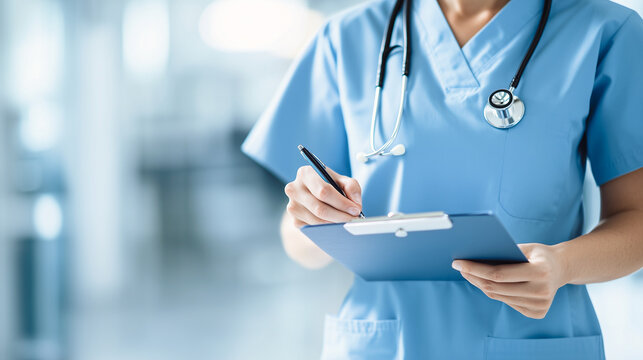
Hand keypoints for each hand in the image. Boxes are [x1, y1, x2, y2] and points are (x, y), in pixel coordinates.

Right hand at [284, 166, 361, 226]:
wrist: (313, 195)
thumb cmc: (329, 185)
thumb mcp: (341, 180)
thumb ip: (352, 186)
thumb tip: (355, 203)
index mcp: (305, 173)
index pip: (323, 191)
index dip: (342, 202)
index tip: (356, 209)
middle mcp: (294, 189)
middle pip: (320, 209)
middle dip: (340, 216)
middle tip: (354, 219)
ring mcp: (292, 206)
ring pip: (317, 221)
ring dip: (335, 223)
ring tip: (348, 221)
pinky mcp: (295, 220)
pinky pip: (314, 228)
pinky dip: (327, 228)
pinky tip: (335, 223)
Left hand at [452, 243, 568, 318]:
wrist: (562, 268)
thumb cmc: (539, 254)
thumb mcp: (525, 247)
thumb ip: (504, 252)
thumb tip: (474, 257)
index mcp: (540, 272)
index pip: (499, 274)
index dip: (475, 269)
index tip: (458, 263)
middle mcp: (542, 291)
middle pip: (496, 287)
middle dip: (474, 276)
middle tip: (458, 267)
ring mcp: (540, 305)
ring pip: (499, 296)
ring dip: (480, 285)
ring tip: (467, 273)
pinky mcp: (537, 313)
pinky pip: (507, 302)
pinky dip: (494, 292)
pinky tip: (483, 282)